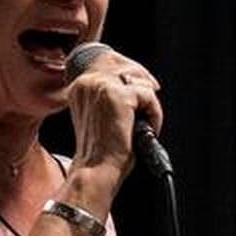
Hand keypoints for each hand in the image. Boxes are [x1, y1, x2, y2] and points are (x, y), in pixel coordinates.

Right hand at [63, 47, 162, 178]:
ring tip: (143, 128)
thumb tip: (141, 84)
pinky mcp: (117, 96)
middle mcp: (87, 83)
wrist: (96, 171)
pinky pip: (149, 95)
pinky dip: (155, 114)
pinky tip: (146, 130)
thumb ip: (112, 98)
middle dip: (145, 87)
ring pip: (140, 83)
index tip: (150, 85)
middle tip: (151, 110)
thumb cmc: (100, 153)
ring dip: (148, 106)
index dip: (133, 74)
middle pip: (128, 68)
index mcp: (80, 87)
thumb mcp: (102, 118)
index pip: (111, 64)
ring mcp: (101, 87)